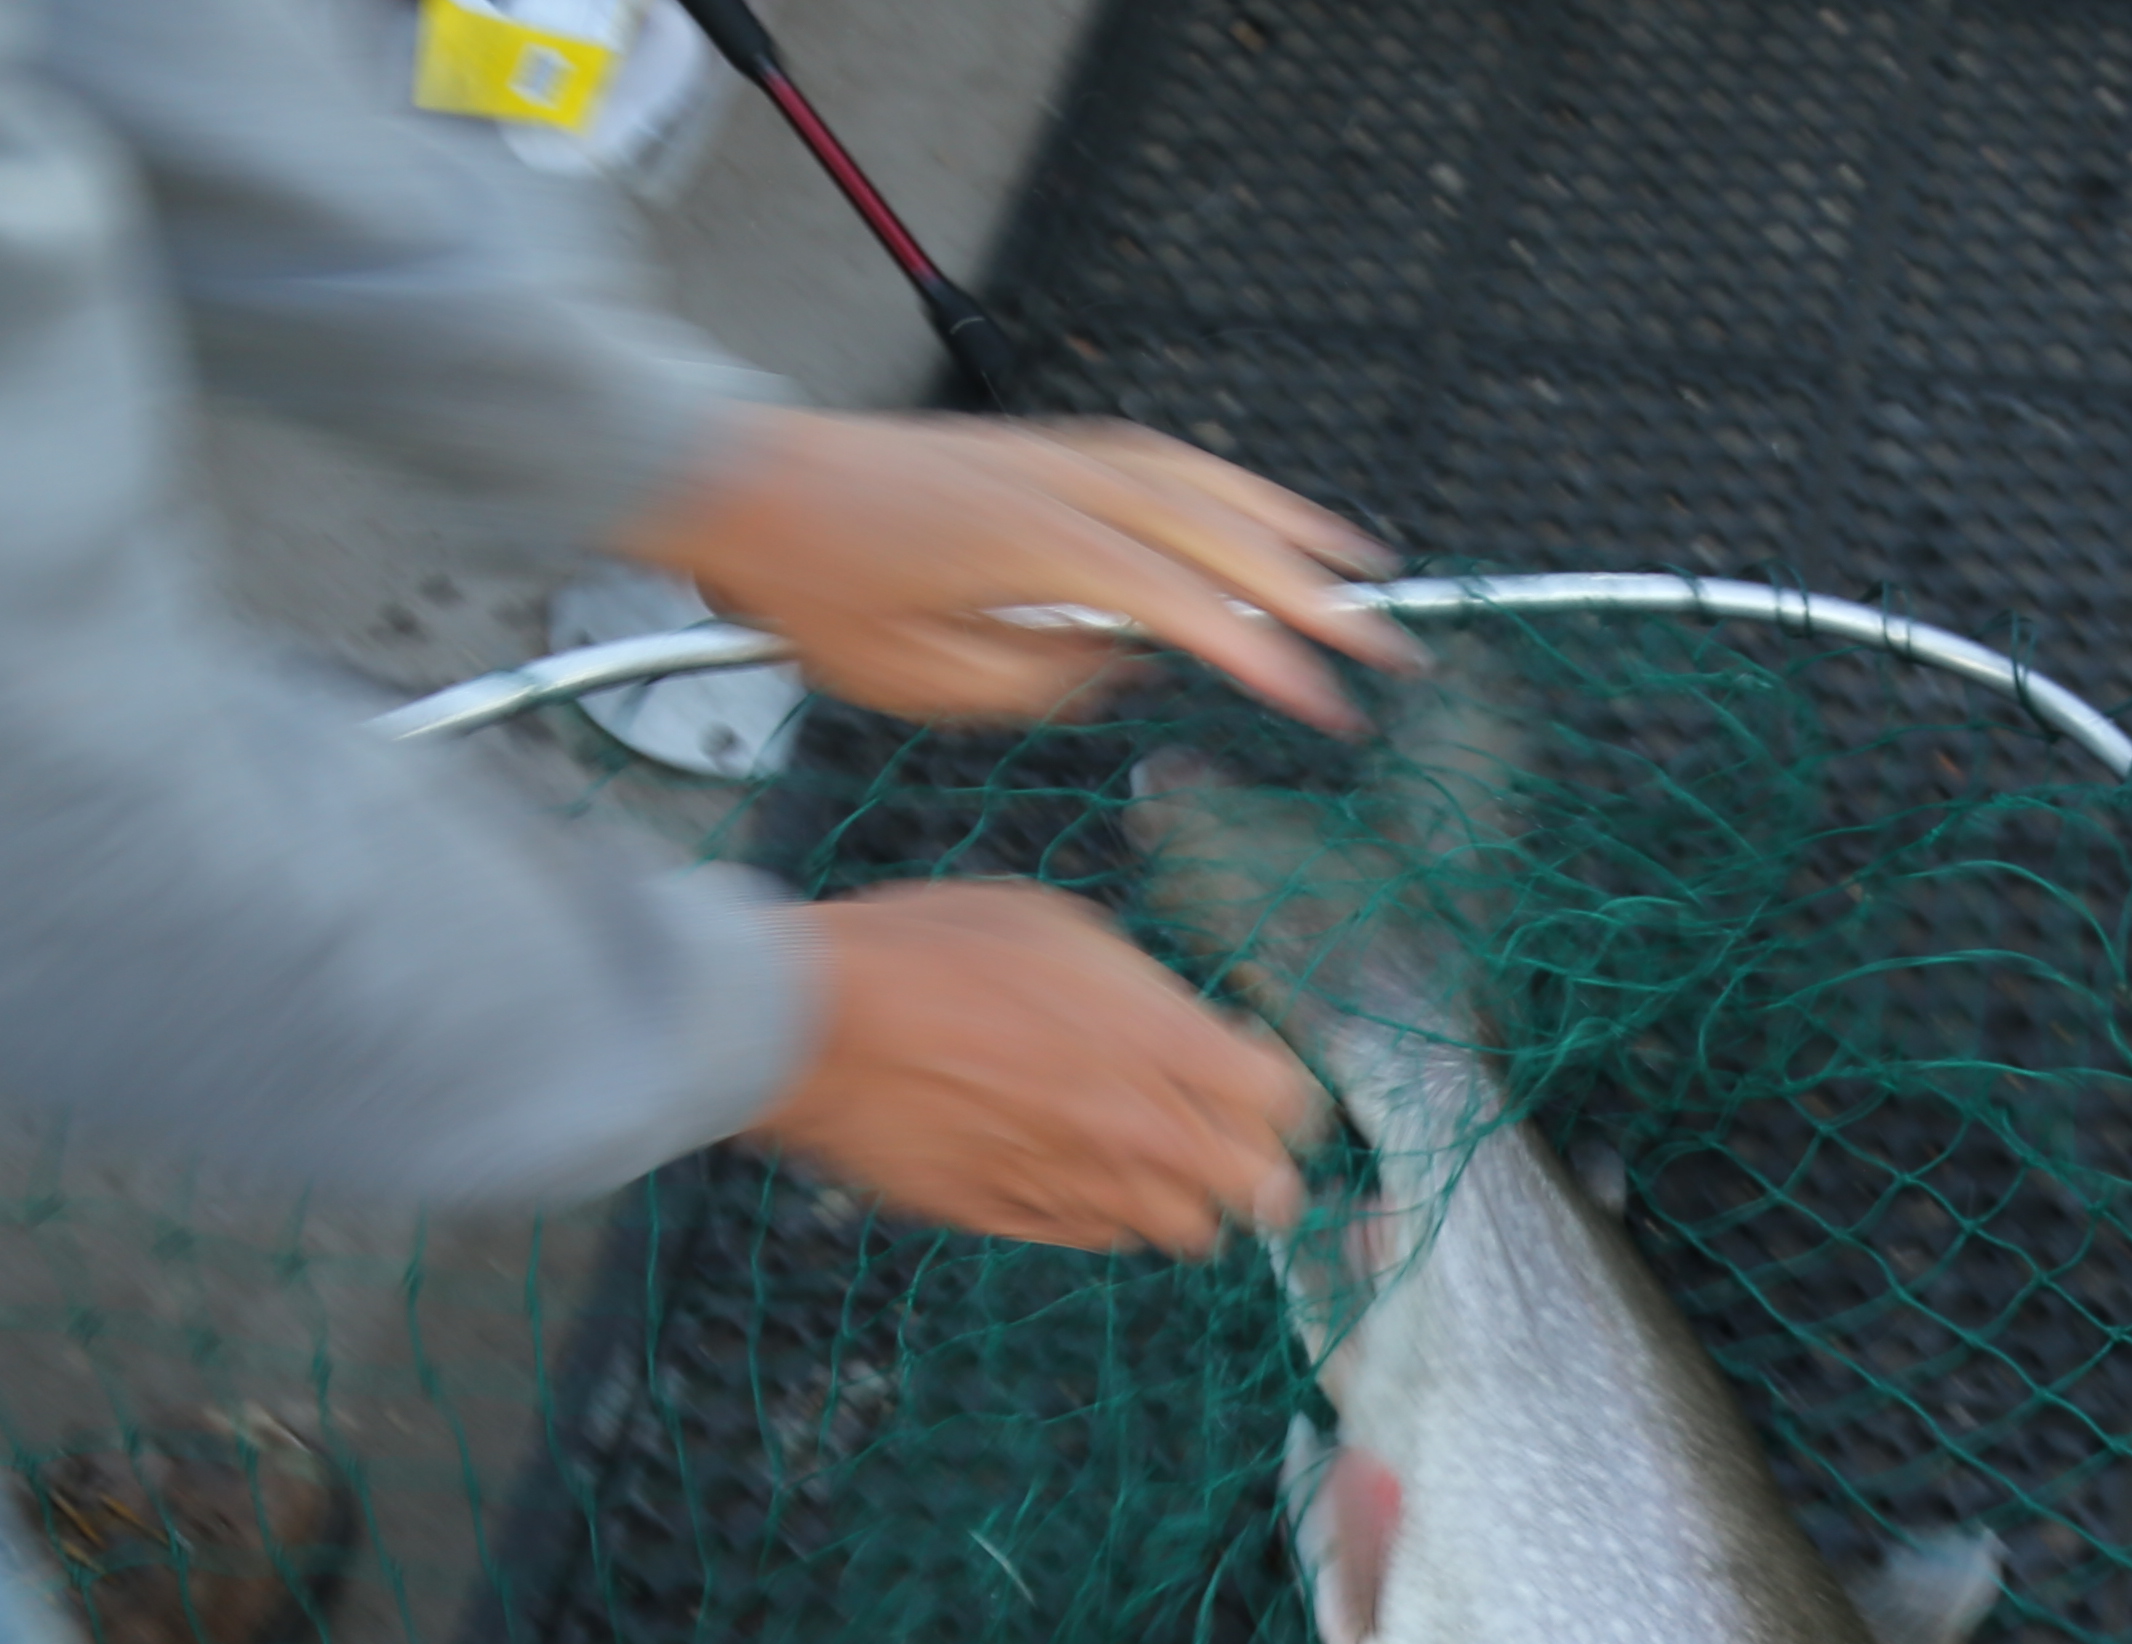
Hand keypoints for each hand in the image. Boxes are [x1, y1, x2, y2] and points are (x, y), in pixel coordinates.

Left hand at [613, 406, 1414, 735]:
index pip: (1186, 605)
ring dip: (1296, 527)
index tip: (1327, 710)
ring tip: (1368, 572)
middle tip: (1391, 649)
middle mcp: (1066, 485)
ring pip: (1208, 485)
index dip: (1265, 659)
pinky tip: (1267, 516)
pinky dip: (1235, 488)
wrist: (740, 482)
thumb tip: (1124, 663)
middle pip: (1224, 535)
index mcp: (1039, 547)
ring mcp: (1060, 453)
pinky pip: (1170, 460)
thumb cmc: (813, 588)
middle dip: (1319, 595)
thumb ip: (1037, 679)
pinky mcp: (1046, 445)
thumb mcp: (918, 677)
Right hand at [749, 884, 1318, 1255]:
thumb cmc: (929, 951)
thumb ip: (1147, 996)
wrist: (815, 1021)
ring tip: (1141, 1156)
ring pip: (1186, 1233)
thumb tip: (1184, 1030)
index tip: (1252, 1075)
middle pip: (1263, 1192)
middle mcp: (1138, 1131)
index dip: (1279, 1090)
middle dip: (1253, 1165)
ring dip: (1180, 1199)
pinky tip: (1068, 1167)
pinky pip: (1099, 1239)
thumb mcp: (1062, 931)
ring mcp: (1080, 1187)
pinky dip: (1103, 1213)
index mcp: (1163, 1044)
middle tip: (1220, 1135)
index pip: (1290, 1104)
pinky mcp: (1018, 1222)